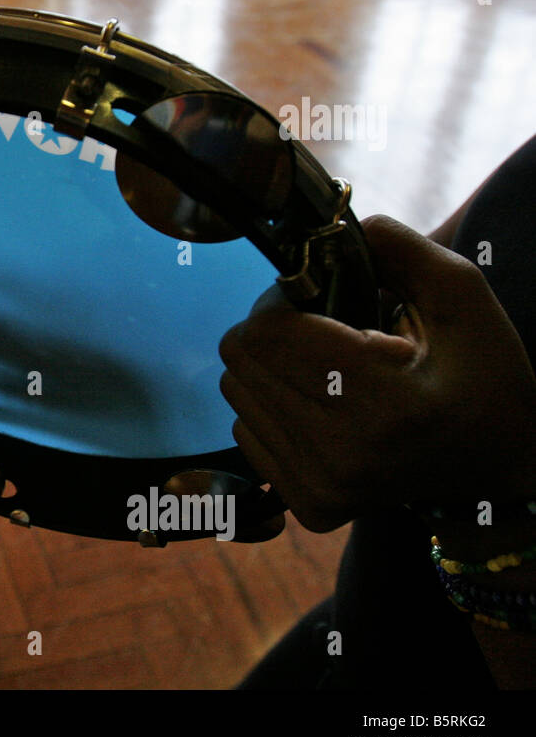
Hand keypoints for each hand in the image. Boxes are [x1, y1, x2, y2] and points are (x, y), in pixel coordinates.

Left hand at [218, 214, 535, 532]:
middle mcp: (343, 455)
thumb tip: (328, 228)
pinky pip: (245, 432)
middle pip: (240, 361)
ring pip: (235, 394)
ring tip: (325, 370)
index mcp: (384, 403)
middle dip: (269, 330)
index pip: (266, 334)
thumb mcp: (464, 300)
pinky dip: (271, 409)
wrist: (500, 474)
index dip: (278, 301)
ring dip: (268, 369)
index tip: (312, 298)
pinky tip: (322, 408)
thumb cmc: (485, 380)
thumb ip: (401, 250)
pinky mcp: (309, 507)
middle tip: (317, 330)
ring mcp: (321, 488)